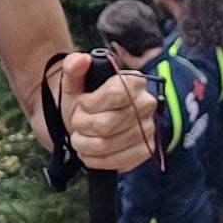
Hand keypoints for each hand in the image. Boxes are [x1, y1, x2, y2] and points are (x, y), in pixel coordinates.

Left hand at [55, 55, 156, 173]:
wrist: (86, 125)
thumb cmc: (83, 102)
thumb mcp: (73, 82)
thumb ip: (73, 68)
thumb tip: (81, 60)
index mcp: (133, 80)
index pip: (115, 93)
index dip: (90, 103)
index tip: (82, 103)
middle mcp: (147, 103)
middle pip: (107, 123)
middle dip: (82, 125)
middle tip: (77, 123)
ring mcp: (149, 128)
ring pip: (108, 144)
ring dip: (84, 144)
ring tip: (80, 137)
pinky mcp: (146, 150)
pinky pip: (118, 162)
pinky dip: (96, 160)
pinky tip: (90, 152)